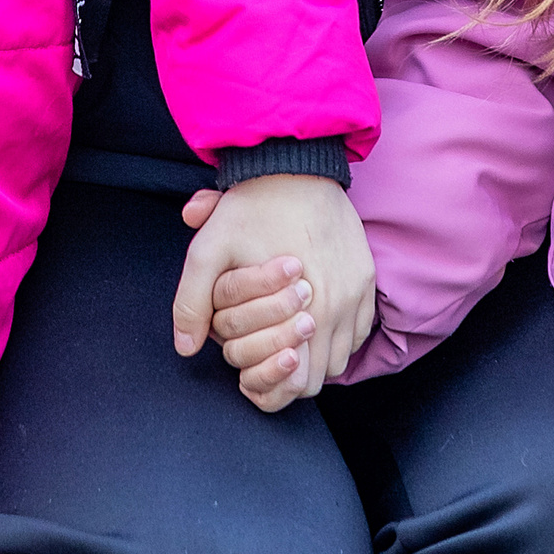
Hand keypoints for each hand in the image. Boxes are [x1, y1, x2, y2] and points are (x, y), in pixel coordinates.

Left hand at [174, 176, 374, 412]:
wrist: (295, 165)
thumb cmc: (251, 209)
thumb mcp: (208, 250)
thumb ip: (192, 301)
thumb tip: (185, 348)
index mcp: (303, 308)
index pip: (298, 382)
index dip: (273, 387)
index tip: (254, 374)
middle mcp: (337, 306)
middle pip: (322, 376)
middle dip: (294, 376)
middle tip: (267, 357)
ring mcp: (357, 292)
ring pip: (343, 355)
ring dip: (318, 357)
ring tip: (289, 340)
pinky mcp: (368, 277)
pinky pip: (361, 329)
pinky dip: (340, 335)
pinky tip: (315, 321)